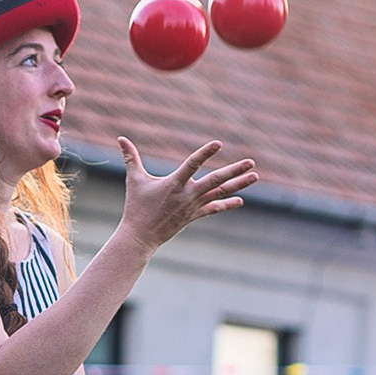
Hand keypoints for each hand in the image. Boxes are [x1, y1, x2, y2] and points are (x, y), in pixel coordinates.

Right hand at [117, 137, 258, 255]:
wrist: (140, 236)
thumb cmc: (136, 206)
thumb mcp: (134, 180)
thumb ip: (130, 157)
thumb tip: (120, 138)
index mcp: (174, 184)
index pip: (193, 164)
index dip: (205, 153)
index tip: (219, 143)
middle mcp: (188, 195)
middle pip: (216, 181)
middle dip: (234, 171)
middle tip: (251, 162)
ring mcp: (193, 206)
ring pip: (220, 193)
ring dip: (238, 185)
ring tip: (255, 176)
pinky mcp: (194, 216)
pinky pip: (214, 208)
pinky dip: (227, 204)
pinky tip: (241, 200)